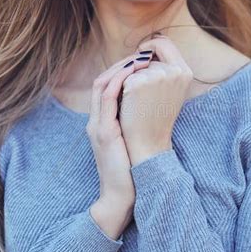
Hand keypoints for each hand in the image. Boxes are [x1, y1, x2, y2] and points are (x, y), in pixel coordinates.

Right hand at [86, 50, 154, 230]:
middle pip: (100, 80)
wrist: (121, 197)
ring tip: (140, 59)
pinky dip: (119, 82)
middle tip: (141, 54)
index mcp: (102, 123)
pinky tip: (135, 75)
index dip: (121, 71)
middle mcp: (96, 121)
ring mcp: (97, 126)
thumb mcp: (132, 143)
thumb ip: (136, 126)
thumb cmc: (132, 173)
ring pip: (101, 85)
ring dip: (120, 69)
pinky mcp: (104, 133)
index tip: (142, 61)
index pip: (105, 87)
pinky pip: (107, 99)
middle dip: (120, 64)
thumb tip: (154, 110)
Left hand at [118, 36, 193, 165]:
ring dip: (129, 77)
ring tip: (134, 99)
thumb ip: (165, 69)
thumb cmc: (156, 117)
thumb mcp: (170, 90)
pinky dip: (121, 86)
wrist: (148, 142)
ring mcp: (156, 75)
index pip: (164, 43)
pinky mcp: (137, 83)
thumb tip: (148, 50)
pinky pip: (123, 75)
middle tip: (135, 85)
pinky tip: (127, 101)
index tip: (140, 57)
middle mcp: (174, 71)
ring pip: (134, 65)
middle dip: (138, 63)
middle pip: (147, 52)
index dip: (150, 46)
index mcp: (185, 72)